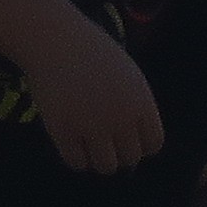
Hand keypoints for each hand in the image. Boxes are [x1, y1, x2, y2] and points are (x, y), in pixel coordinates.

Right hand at [18, 20, 162, 174]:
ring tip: (87, 144)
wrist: (53, 40)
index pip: (153, 144)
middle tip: (103, 141)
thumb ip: (135, 106)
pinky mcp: (64, 131)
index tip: (125, 138)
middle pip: (130, 158)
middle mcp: (121, 121)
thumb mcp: (128, 75)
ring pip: (105, 166)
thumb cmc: (90, 52)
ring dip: (98, 159)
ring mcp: (92, 128)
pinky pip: (76, 162)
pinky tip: (70, 142)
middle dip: (118, 152)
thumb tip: (134, 139)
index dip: (140, 144)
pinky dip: (75, 157)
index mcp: (141, 105)